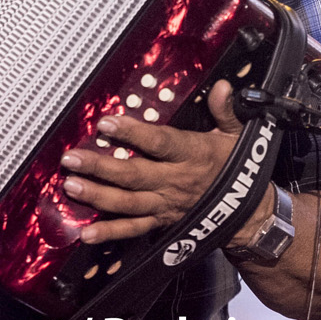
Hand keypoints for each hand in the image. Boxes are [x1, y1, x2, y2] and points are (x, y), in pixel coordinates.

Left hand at [58, 80, 270, 245]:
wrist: (248, 212)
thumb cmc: (237, 166)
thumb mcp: (236, 135)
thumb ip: (224, 111)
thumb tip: (223, 87)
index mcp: (192, 155)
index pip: (159, 143)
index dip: (133, 134)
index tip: (107, 123)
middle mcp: (175, 181)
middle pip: (133, 175)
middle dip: (100, 167)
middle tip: (71, 159)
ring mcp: (165, 204)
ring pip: (127, 202)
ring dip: (97, 195)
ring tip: (71, 186)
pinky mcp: (161, 222)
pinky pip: (134, 229)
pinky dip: (110, 232)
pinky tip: (86, 232)